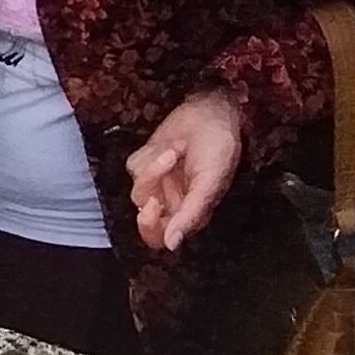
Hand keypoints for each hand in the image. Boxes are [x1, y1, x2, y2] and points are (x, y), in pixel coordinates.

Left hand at [125, 86, 248, 253]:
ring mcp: (158, 182)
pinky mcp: (147, 161)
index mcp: (190, 214)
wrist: (213, 110)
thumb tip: (173, 244)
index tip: (153, 205)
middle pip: (143, 217)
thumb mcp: (210, 182)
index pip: (159, 238)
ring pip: (138, 188)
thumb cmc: (219, 147)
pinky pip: (135, 166)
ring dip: (155, 166)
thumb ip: (191, 214)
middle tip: (157, 176)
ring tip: (177, 149)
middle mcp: (172, 202)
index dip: (150, 228)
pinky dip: (151, 154)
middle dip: (146, 194)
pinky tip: (172, 144)